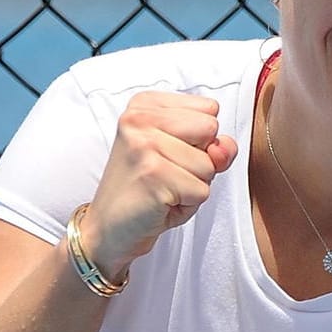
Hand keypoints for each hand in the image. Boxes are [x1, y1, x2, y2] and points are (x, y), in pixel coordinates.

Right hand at [80, 91, 238, 279]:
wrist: (109, 227)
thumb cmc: (150, 188)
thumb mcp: (187, 157)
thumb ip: (216, 144)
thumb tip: (222, 148)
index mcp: (145, 104)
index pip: (210, 109)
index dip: (202, 138)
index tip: (170, 152)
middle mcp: (139, 118)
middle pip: (212, 129)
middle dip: (201, 158)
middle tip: (168, 173)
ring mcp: (144, 144)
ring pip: (209, 163)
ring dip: (194, 184)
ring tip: (163, 188)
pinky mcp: (152, 174)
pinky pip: (202, 190)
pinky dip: (188, 204)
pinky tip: (160, 203)